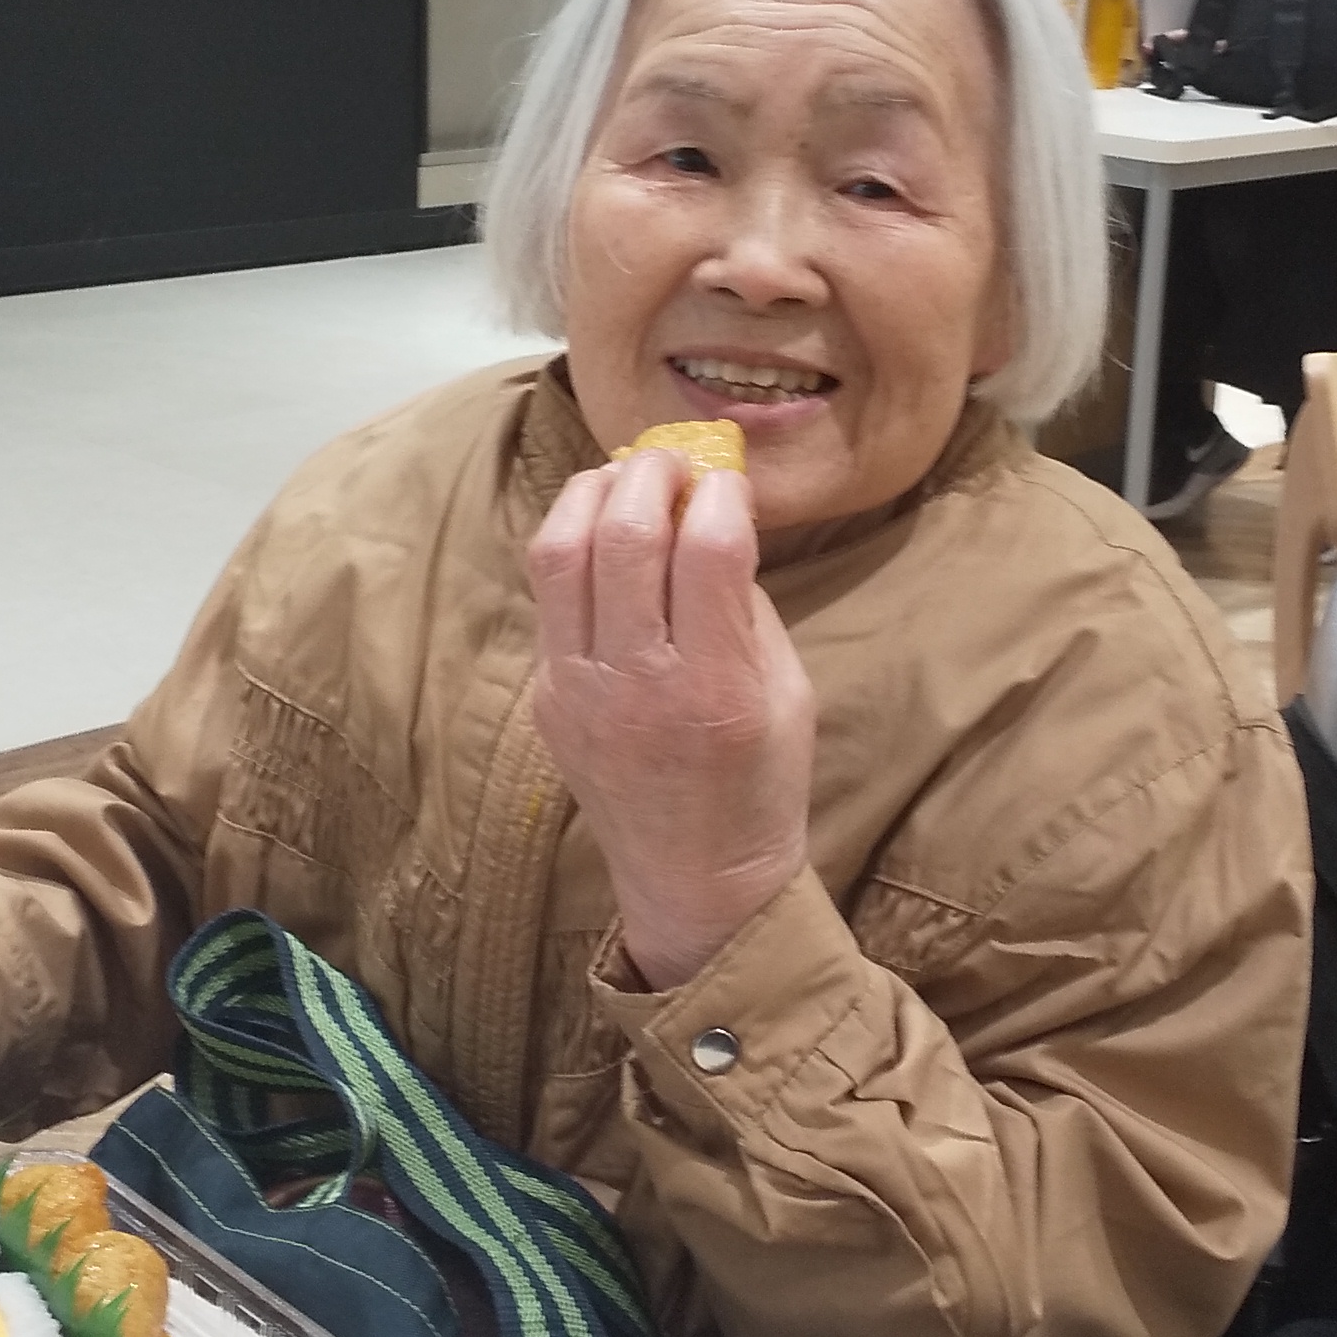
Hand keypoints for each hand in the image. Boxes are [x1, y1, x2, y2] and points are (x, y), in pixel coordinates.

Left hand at [526, 449, 816, 989]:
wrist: (694, 878)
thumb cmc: (760, 784)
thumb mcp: (788, 692)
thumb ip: (748, 605)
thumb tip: (712, 517)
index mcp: (718, 688)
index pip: (710, 548)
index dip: (721, 490)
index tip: (730, 475)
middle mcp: (639, 683)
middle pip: (628, 535)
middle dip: (653, 474)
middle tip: (675, 458)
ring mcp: (579, 689)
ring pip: (564, 553)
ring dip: (595, 494)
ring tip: (626, 477)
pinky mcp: (548, 696)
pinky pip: (549, 595)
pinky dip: (574, 544)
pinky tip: (601, 530)